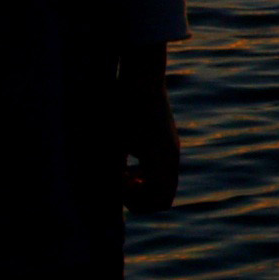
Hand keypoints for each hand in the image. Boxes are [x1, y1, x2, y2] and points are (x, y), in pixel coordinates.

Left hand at [118, 44, 181, 214]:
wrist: (141, 77)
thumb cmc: (123, 108)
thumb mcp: (113, 143)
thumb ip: (113, 172)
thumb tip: (107, 194)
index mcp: (162, 160)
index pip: (161, 201)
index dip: (138, 203)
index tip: (118, 188)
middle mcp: (172, 157)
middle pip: (164, 195)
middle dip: (141, 196)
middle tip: (120, 185)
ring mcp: (171, 148)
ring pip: (162, 182)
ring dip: (143, 184)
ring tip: (121, 173)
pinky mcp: (166, 139)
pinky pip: (160, 168)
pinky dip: (145, 172)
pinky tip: (126, 159)